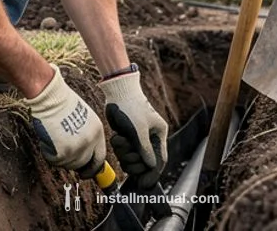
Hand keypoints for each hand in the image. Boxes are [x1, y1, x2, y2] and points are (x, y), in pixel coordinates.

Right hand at [23, 64, 105, 176]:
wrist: (50, 98)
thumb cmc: (63, 103)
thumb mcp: (85, 119)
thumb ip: (87, 137)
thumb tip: (83, 154)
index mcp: (98, 132)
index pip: (100, 158)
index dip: (92, 168)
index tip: (86, 173)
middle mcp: (91, 142)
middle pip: (83, 163)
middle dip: (72, 161)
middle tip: (62, 151)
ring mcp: (78, 148)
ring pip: (67, 164)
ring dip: (59, 156)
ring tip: (54, 138)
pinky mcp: (63, 152)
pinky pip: (54, 160)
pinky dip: (48, 152)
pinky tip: (48, 138)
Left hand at [100, 66, 167, 188]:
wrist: (117, 92)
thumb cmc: (131, 107)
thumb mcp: (139, 129)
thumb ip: (145, 149)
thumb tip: (151, 166)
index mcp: (158, 134)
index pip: (160, 160)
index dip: (153, 174)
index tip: (144, 185)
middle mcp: (150, 137)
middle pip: (145, 162)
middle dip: (134, 162)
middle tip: (126, 159)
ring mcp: (138, 137)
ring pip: (132, 157)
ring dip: (124, 153)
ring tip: (120, 141)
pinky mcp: (126, 136)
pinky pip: (123, 151)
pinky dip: (118, 147)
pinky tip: (117, 137)